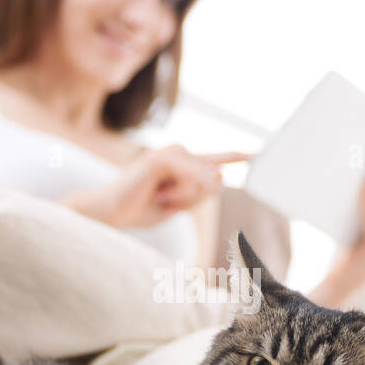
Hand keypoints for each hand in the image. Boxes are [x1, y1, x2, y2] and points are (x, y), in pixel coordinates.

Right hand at [68, 145, 248, 228]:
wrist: (110, 212)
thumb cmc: (139, 209)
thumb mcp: (178, 206)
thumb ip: (199, 193)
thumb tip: (219, 177)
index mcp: (181, 166)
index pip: (213, 159)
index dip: (234, 156)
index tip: (254, 154)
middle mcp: (177, 154)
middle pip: (208, 182)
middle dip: (190, 200)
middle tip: (162, 201)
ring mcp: (169, 152)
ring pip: (200, 183)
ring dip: (180, 198)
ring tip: (156, 197)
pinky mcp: (161, 157)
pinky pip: (189, 178)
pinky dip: (179, 191)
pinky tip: (161, 192)